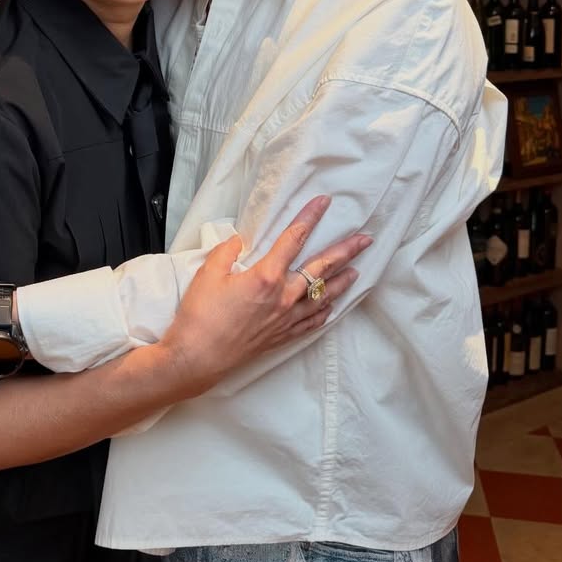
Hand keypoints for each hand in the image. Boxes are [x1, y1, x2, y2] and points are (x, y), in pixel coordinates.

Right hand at [161, 196, 370, 394]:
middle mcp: (283, 297)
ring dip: (341, 282)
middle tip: (364, 240)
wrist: (197, 358)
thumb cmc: (200, 316)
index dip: (310, 217)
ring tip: (356, 271)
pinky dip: (324, 312)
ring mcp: (285, 319)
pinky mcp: (281, 336)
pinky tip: (331, 307)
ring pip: (322, 297)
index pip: (294, 239)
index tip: (324, 203)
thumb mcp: (208, 273)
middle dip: (345, 251)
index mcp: (266, 276)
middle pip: (321, 268)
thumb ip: (226, 252)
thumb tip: (238, 242)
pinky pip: (311, 322)